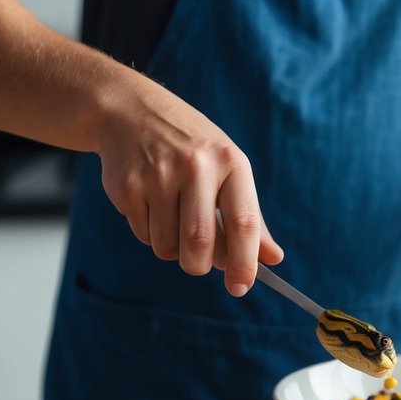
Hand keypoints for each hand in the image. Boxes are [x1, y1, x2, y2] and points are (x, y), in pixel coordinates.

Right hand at [94, 75, 282, 296]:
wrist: (131, 113)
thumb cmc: (191, 148)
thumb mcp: (228, 169)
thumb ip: (250, 217)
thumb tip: (272, 259)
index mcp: (230, 162)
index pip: (244, 223)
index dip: (245, 262)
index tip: (242, 286)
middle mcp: (196, 166)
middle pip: (201, 243)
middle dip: (201, 265)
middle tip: (199, 263)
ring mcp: (158, 175)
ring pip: (168, 246)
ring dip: (173, 249)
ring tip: (173, 220)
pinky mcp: (128, 187)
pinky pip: (144, 235)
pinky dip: (151, 234)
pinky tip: (151, 204)